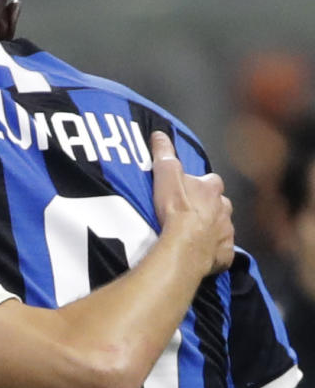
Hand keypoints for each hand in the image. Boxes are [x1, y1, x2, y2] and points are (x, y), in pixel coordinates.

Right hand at [151, 131, 233, 274]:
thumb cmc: (176, 209)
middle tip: (190, 213)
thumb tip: (160, 133)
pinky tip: (200, 253)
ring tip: (193, 234)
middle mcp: (224, 208)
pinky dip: (213, 251)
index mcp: (212, 189)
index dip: (201, 185)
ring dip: (211, 228)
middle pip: (219, 204)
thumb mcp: (165, 174)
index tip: (189, 189)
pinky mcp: (224, 254)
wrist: (185, 245)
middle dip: (209, 207)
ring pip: (221, 227)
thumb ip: (164, 153)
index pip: (211, 181)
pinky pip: (221, 251)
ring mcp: (226, 232)